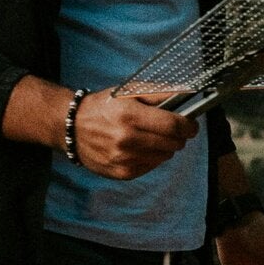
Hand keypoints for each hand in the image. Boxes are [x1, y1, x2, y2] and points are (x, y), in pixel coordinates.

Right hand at [72, 90, 199, 178]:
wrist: (72, 127)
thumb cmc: (103, 106)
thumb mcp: (128, 91)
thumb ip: (159, 93)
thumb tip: (187, 95)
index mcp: (130, 115)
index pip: (174, 126)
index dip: (189, 126)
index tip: (191, 125)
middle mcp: (127, 140)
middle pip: (173, 143)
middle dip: (179, 136)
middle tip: (172, 130)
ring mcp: (124, 159)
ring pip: (165, 156)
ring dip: (165, 147)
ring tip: (151, 137)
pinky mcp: (122, 173)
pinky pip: (151, 166)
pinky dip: (151, 157)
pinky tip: (140, 148)